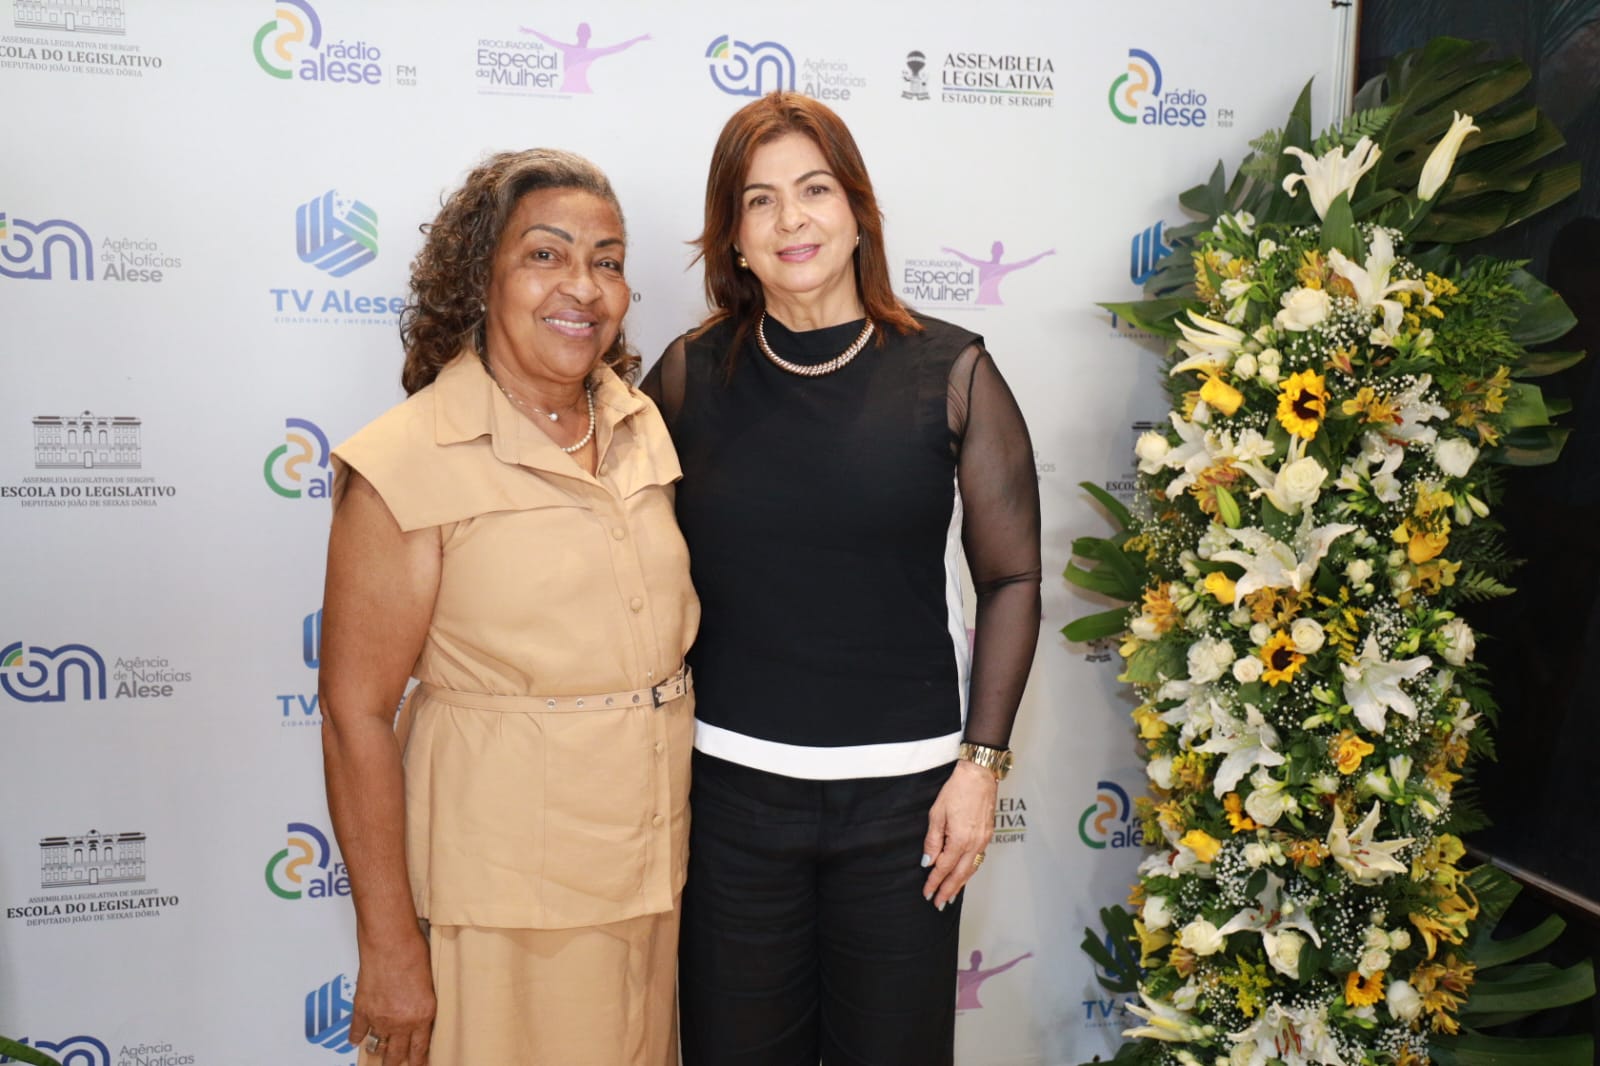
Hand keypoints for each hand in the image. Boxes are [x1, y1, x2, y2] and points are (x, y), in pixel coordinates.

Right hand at [351, 934, 435, 1064]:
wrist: (391, 940)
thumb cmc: (414, 952)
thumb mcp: (429, 983)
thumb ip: (423, 1003)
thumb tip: (419, 1015)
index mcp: (422, 1015)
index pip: (420, 1049)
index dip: (418, 1061)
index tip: (418, 1065)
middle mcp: (401, 1022)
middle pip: (396, 1054)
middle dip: (396, 1062)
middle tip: (397, 1063)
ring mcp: (379, 1018)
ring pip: (377, 1046)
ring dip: (378, 1050)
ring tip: (380, 1053)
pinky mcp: (362, 1008)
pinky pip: (357, 1031)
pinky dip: (356, 1036)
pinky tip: (357, 1040)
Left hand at [921, 760, 997, 908]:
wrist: (979, 774)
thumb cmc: (957, 789)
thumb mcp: (937, 813)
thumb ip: (933, 840)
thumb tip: (928, 862)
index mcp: (960, 839)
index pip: (944, 867)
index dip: (934, 882)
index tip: (927, 893)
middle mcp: (974, 843)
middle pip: (960, 874)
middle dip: (948, 890)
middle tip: (939, 904)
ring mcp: (984, 840)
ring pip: (971, 869)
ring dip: (960, 884)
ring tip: (951, 896)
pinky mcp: (988, 835)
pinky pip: (978, 859)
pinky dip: (970, 871)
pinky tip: (964, 875)